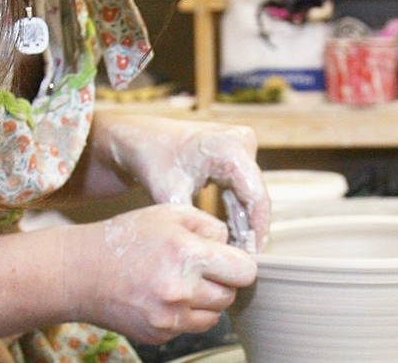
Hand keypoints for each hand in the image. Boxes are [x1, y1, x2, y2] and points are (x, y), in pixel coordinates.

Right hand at [67, 204, 255, 343]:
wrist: (79, 273)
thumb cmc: (124, 238)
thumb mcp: (169, 213)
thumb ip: (209, 225)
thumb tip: (231, 246)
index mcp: (188, 255)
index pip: (245, 272)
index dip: (239, 264)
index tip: (229, 260)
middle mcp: (181, 291)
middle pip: (231, 295)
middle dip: (221, 281)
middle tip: (199, 268)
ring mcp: (170, 318)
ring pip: (215, 315)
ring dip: (205, 300)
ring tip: (180, 282)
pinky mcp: (159, 334)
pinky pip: (190, 327)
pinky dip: (185, 313)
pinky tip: (163, 296)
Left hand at [97, 114, 270, 249]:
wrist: (139, 138)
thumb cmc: (151, 157)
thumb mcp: (169, 192)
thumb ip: (192, 222)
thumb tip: (212, 251)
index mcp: (229, 147)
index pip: (256, 195)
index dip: (258, 228)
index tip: (253, 254)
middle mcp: (241, 142)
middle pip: (255, 195)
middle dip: (250, 228)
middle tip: (243, 259)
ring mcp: (240, 147)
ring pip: (250, 194)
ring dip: (243, 222)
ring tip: (236, 252)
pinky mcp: (235, 156)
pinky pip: (241, 189)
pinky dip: (235, 211)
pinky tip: (231, 237)